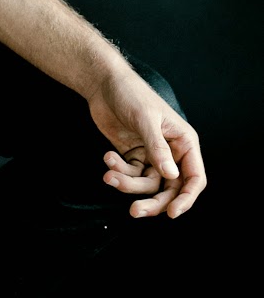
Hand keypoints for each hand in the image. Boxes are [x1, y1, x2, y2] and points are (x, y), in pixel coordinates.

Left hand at [88, 69, 206, 218]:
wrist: (103, 84)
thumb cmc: (131, 94)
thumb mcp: (145, 119)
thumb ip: (158, 148)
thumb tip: (171, 176)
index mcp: (184, 142)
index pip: (194, 178)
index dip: (186, 199)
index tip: (171, 213)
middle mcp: (172, 152)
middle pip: (170, 189)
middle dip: (153, 202)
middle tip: (135, 211)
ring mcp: (152, 155)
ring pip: (147, 185)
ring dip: (127, 185)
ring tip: (109, 175)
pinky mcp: (133, 156)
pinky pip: (131, 175)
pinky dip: (119, 172)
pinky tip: (108, 158)